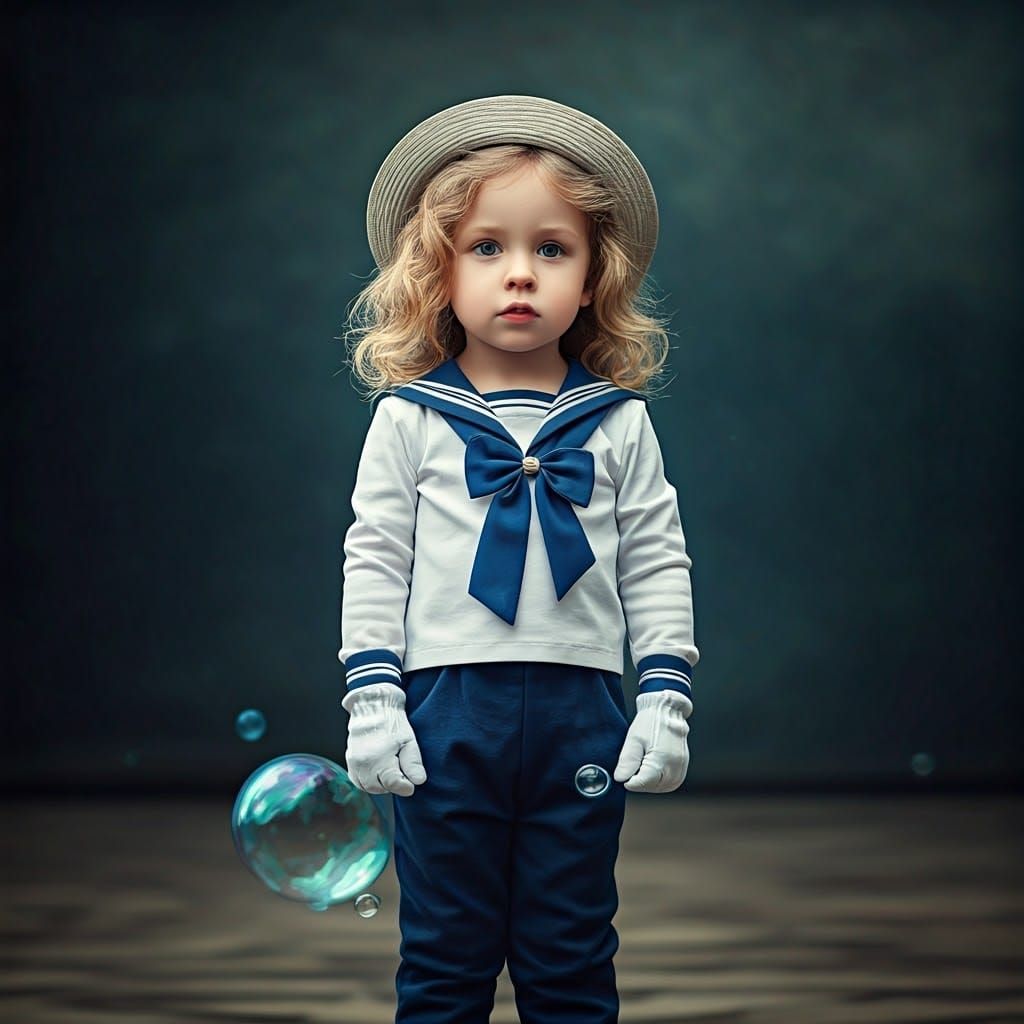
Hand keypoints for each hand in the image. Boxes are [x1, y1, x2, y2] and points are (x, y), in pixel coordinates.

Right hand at [341, 682, 426, 796]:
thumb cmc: (392, 721)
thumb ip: (413, 762)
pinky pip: (357, 780)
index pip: (394, 785)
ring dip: (379, 784)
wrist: (373, 705)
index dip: (405, 786)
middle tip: (400, 770)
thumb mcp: (409, 740)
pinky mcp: (349, 760)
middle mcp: (363, 763)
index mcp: (379, 758)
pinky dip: (368, 780)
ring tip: (389, 768)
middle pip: (379, 789)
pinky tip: (378, 769)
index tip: (411, 782)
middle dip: (391, 784)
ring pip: (366, 787)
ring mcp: (353, 762)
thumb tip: (418, 781)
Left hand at [613, 689, 691, 792]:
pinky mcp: (683, 767)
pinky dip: (660, 781)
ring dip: (650, 782)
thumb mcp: (633, 739)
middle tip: (634, 766)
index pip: (641, 783)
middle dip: (639, 781)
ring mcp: (681, 768)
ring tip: (643, 766)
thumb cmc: (651, 721)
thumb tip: (621, 778)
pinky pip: (670, 783)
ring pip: (662, 787)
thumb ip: (627, 761)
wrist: (667, 710)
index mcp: (661, 759)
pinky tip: (653, 770)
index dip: (629, 780)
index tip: (626, 771)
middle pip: (652, 787)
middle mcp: (674, 766)